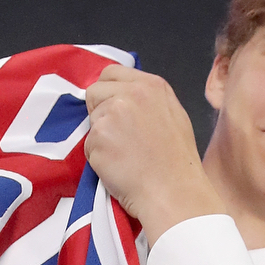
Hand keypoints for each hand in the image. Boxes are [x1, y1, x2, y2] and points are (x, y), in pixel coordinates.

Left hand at [84, 65, 224, 245]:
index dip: (107, 92)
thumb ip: (146, 100)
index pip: (110, 73)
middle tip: (117, 136)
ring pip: (90, 121)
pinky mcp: (97, 138)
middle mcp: (130, 94)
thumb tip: (123, 98)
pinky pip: (88, 145)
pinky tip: (118, 166)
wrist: (172, 191)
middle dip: (99, 111)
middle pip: (94, 92)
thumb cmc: (176, 161)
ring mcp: (111, 115)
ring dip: (100, 137)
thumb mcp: (171, 114)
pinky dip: (98, 157)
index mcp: (151, 85)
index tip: (111, 108)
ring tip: (123, 155)